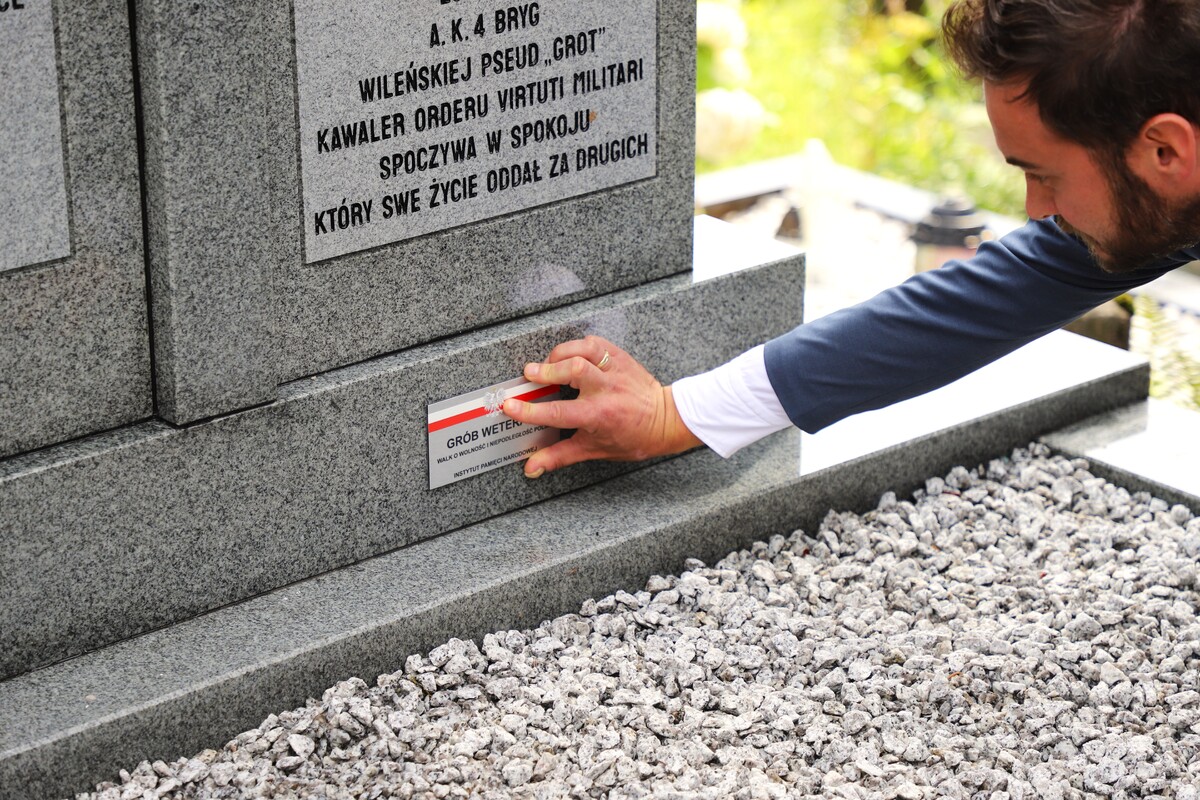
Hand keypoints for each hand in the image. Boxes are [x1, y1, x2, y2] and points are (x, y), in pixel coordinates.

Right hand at [502, 335, 702, 476]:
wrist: (665, 421)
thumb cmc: (632, 438)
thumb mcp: (594, 450)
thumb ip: (559, 456)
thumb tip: (531, 467)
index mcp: (600, 416)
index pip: (558, 413)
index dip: (530, 410)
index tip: (510, 406)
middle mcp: (608, 390)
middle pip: (573, 370)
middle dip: (546, 370)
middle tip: (528, 374)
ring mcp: (616, 370)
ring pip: (584, 350)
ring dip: (561, 354)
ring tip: (548, 364)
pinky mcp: (621, 357)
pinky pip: (596, 343)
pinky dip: (578, 346)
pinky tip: (570, 355)